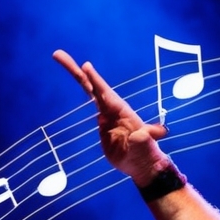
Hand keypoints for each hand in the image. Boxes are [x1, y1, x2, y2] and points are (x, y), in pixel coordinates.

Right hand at [52, 50, 170, 186]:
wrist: (141, 165)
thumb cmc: (146, 154)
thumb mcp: (147, 145)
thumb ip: (148, 137)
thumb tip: (161, 131)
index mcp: (121, 111)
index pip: (105, 93)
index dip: (95, 80)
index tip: (86, 66)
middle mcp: (112, 110)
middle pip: (92, 86)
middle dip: (76, 71)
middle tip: (58, 54)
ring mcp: (106, 116)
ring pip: (90, 92)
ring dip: (77, 75)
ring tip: (59, 57)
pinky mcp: (102, 125)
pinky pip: (91, 105)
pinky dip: (84, 92)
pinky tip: (80, 81)